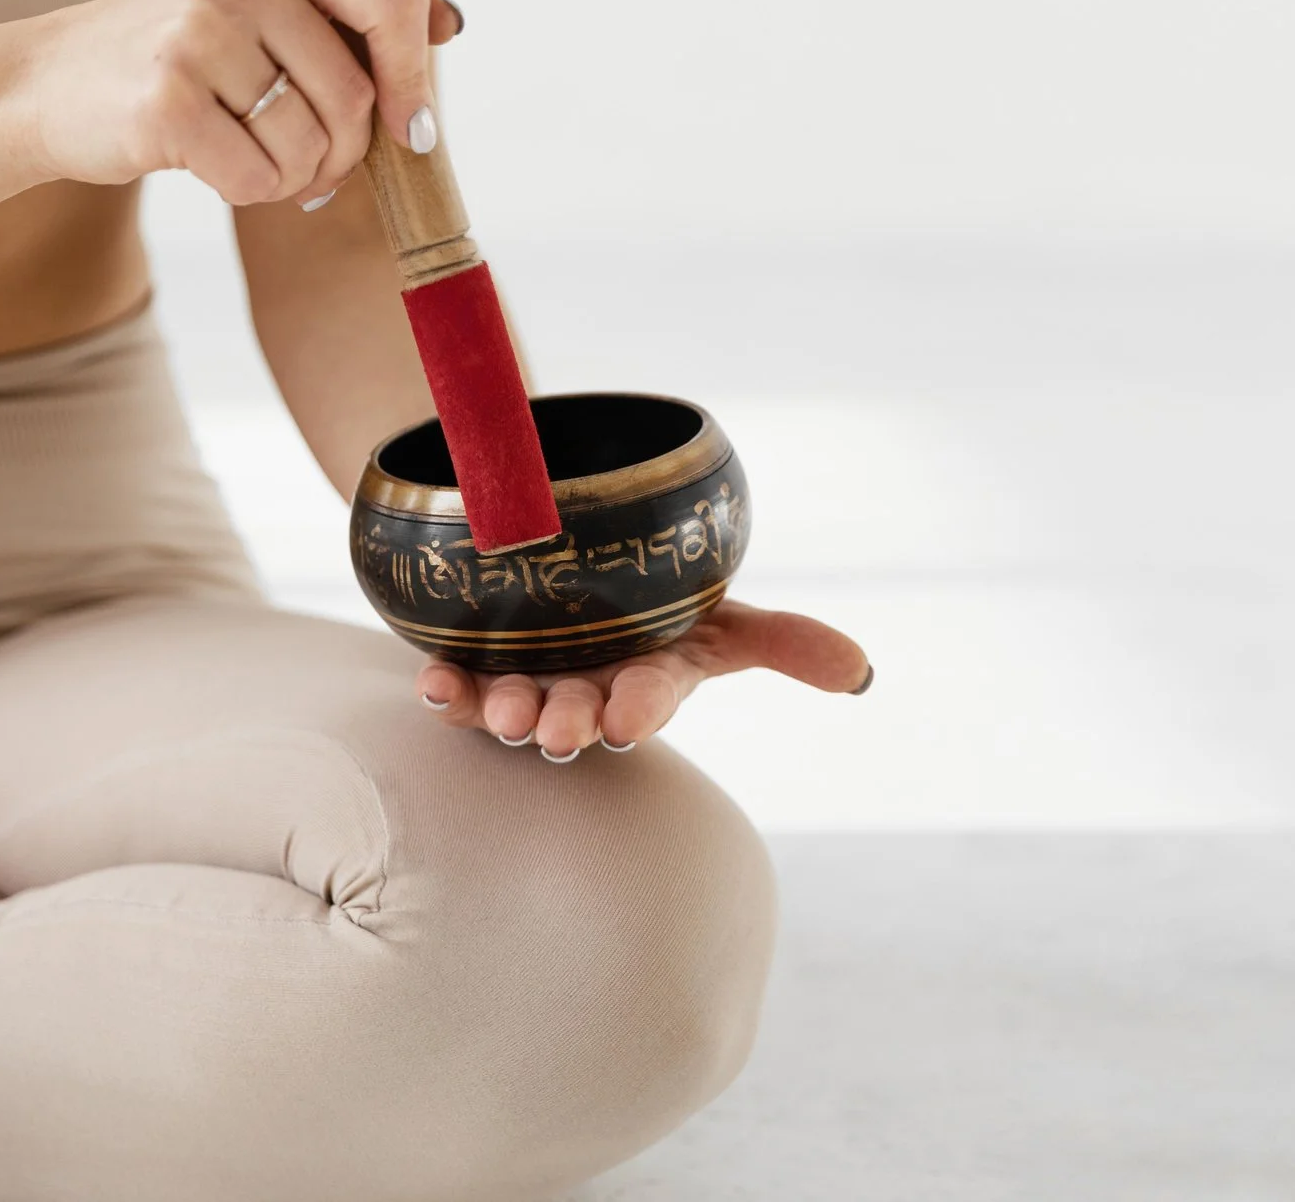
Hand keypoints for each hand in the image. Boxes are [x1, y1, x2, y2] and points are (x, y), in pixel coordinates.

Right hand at [15, 0, 463, 206]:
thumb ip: (356, 2)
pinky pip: (257, 178)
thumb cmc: (186, 50)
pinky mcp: (163, 99)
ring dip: (297, 175)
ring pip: (309, 143)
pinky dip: (253, 192)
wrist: (55, 81)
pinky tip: (218, 166)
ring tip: (255, 156)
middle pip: (354, 94)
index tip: (411, 127)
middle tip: (317, 165)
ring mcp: (195, 31)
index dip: (414, 76)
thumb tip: (451, 21)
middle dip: (347, 152)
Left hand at [415, 599, 871, 760]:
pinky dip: (445, 689)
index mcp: (649, 677)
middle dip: (566, 723)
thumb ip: (786, 643)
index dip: (640, 709)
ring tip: (503, 710)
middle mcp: (588, 688)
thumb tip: (862, 673)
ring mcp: (529, 679)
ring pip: (513, 703)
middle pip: (577, 710)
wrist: (568, 563)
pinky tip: (432, 683)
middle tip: (553, 732)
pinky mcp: (472, 668)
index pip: (650, 696)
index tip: (628, 720)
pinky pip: (455, 686)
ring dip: (504, 711)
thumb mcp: (722, 617)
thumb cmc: (654, 608)